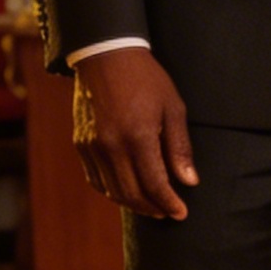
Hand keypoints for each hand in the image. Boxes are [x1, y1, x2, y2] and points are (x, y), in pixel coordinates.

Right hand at [72, 48, 197, 218]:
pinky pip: (95, 179)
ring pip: (112, 190)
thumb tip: (189, 182)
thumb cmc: (147, 80)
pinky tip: (127, 191)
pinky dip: (112, 191)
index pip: (155, 184)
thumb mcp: (173, 108)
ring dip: (132, 204)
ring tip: (151, 205)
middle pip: (131, 193)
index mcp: (138, 136)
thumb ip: (179, 148)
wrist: (106, 56)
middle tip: (168, 212)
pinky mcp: (81, 144)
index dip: (169, 203)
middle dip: (152, 208)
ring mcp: (92, 146)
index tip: (181, 213)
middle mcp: (111, 145)